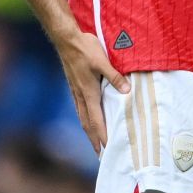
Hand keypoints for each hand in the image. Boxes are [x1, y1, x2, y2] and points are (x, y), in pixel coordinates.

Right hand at [55, 29, 129, 153]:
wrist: (66, 39)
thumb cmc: (85, 48)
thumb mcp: (103, 61)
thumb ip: (115, 77)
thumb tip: (126, 91)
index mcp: (89, 92)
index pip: (96, 119)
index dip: (101, 135)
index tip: (106, 148)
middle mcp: (81, 95)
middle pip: (87, 122)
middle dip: (93, 139)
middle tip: (99, 153)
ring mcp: (75, 90)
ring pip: (82, 116)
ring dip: (88, 130)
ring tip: (93, 140)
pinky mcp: (73, 85)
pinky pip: (79, 107)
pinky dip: (84, 118)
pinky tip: (86, 118)